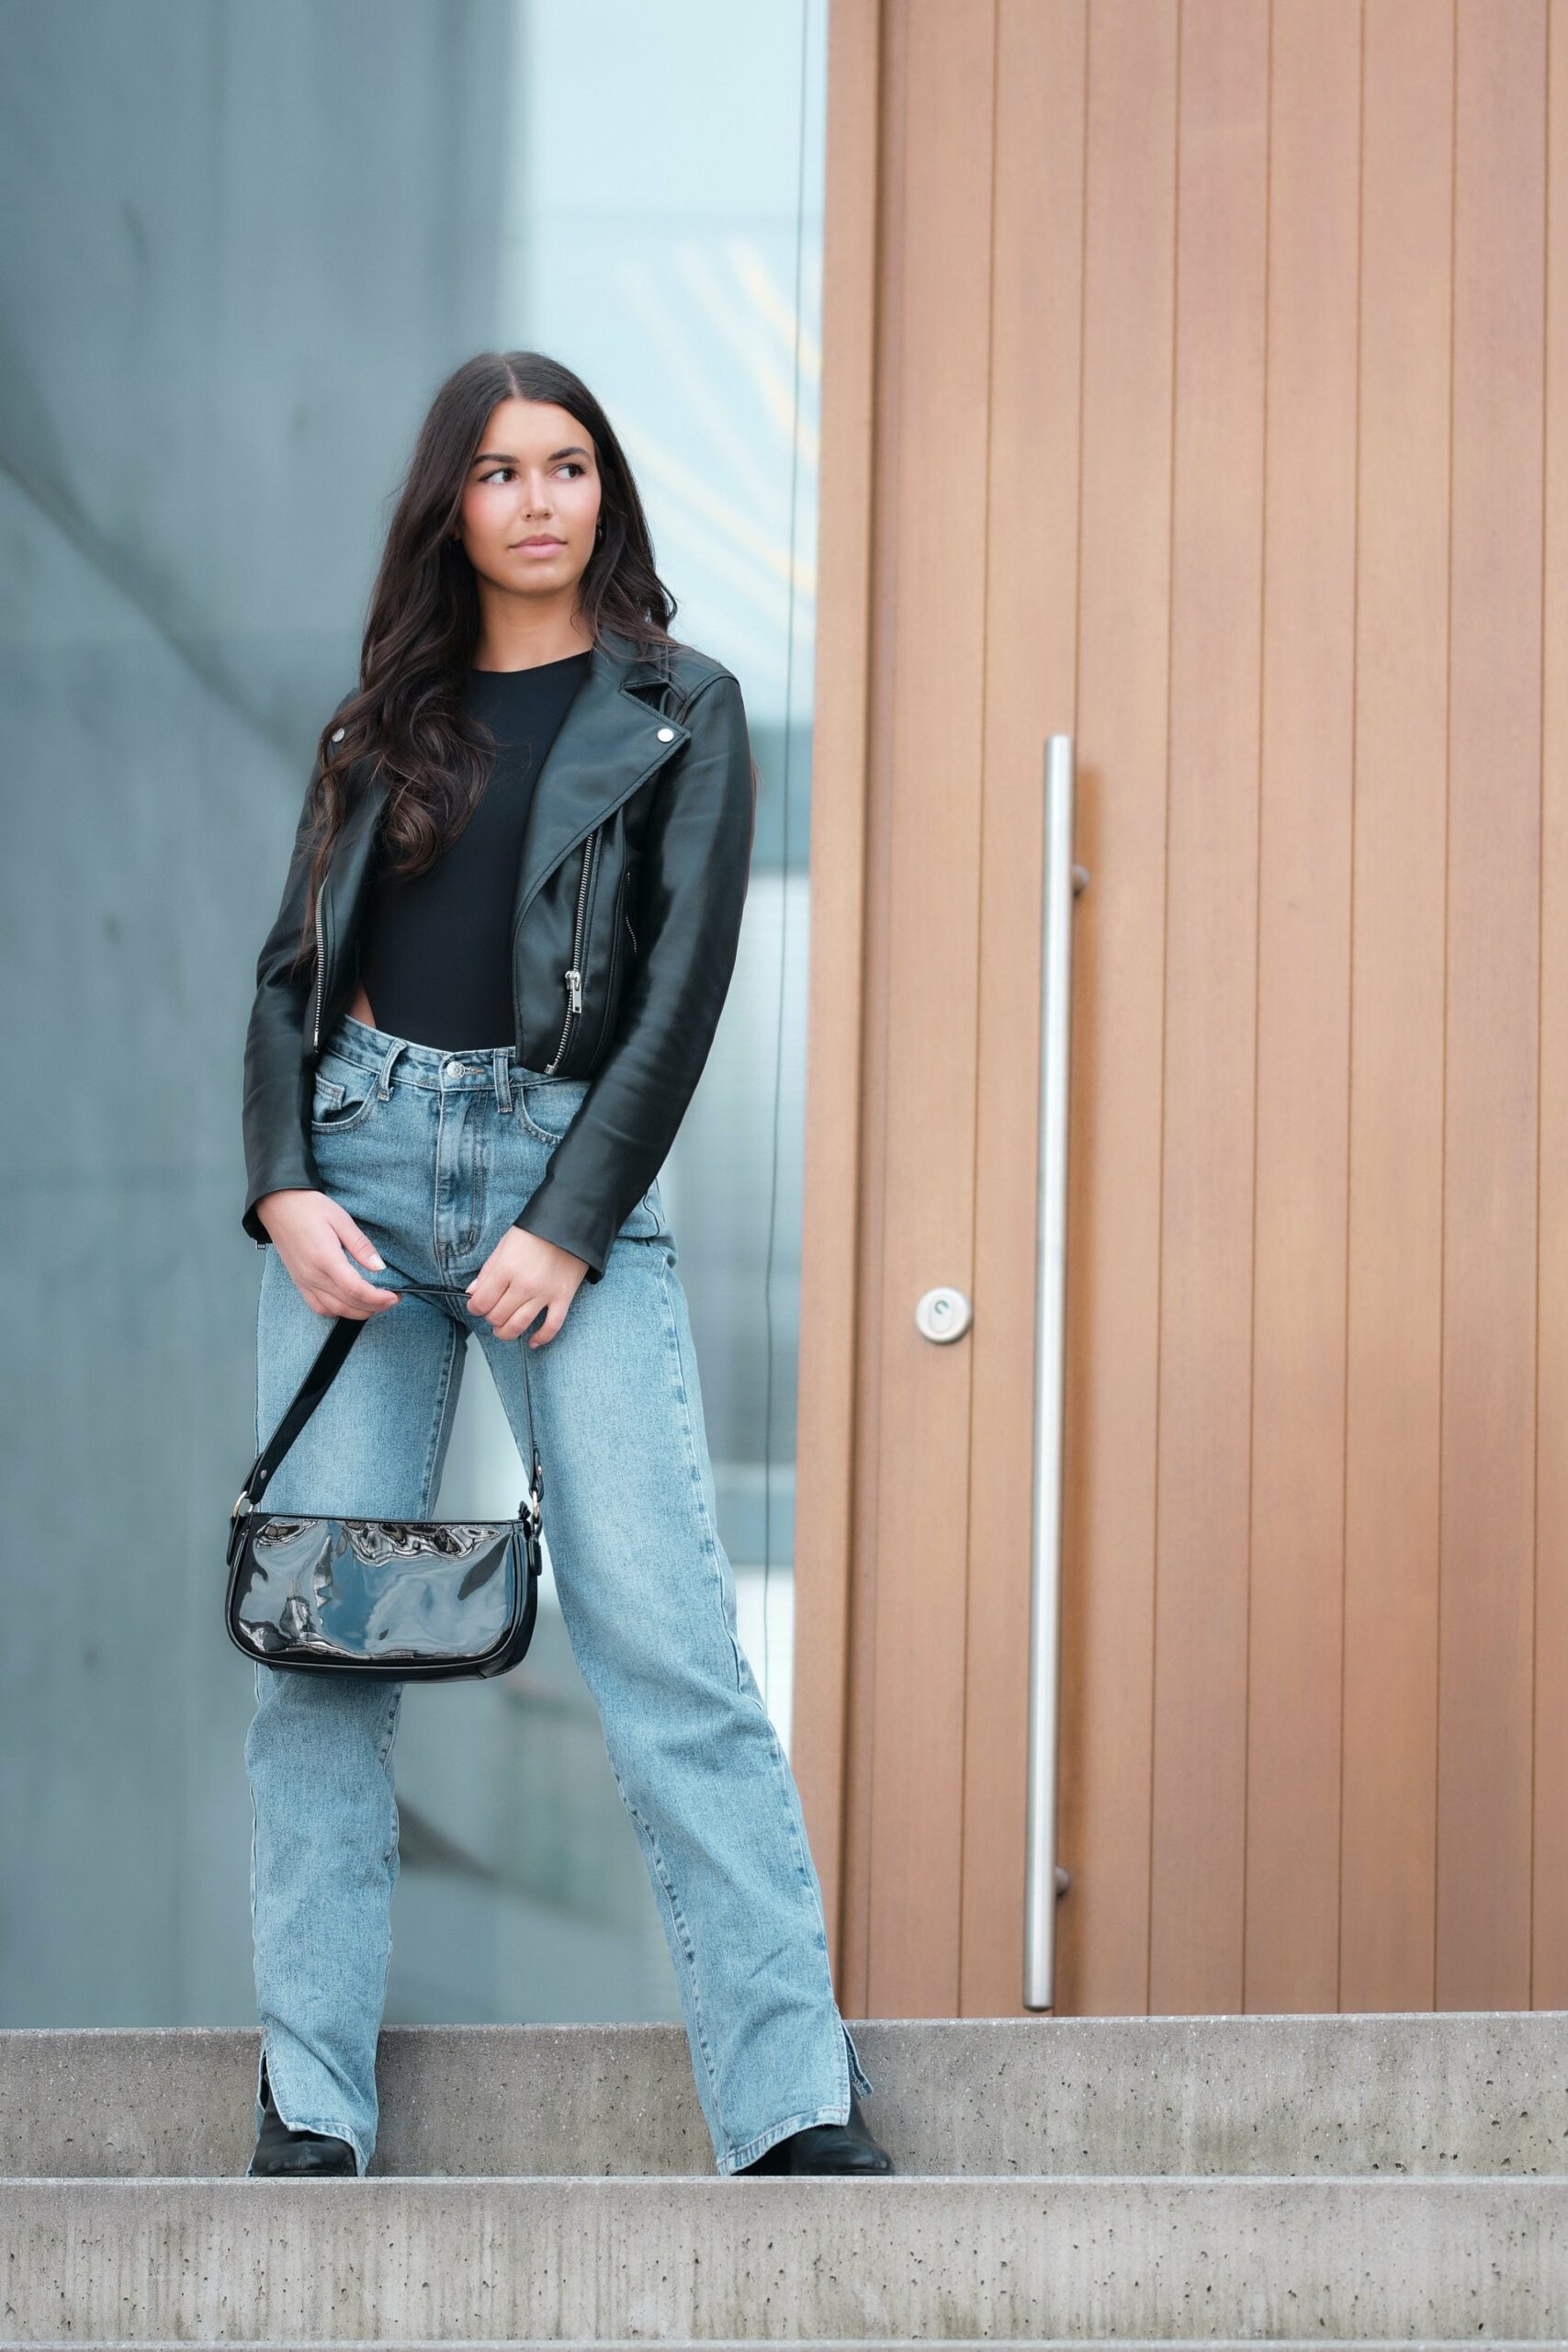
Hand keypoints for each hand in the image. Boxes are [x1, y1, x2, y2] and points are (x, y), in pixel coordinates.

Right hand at [256, 1189, 399, 1320]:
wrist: (278, 1205)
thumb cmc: (307, 1208)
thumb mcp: (341, 1219)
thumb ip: (361, 1246)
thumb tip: (379, 1266)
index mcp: (325, 1257)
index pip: (355, 1289)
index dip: (377, 1298)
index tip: (394, 1297)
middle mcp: (313, 1274)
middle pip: (348, 1303)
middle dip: (374, 1307)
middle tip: (391, 1300)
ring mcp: (304, 1281)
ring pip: (334, 1310)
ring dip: (357, 1313)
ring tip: (375, 1305)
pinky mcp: (299, 1282)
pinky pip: (318, 1307)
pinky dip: (336, 1312)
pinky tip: (349, 1305)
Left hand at [466, 1224, 587, 1345]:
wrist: (571, 1223)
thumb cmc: (536, 1231)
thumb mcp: (505, 1244)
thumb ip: (488, 1270)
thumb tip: (473, 1292)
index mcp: (506, 1268)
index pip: (481, 1302)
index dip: (474, 1308)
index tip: (476, 1306)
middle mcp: (523, 1284)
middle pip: (497, 1316)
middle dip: (490, 1318)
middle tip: (492, 1313)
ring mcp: (545, 1293)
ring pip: (518, 1326)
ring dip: (506, 1333)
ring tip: (503, 1330)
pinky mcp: (563, 1298)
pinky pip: (551, 1327)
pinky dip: (541, 1338)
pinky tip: (533, 1342)